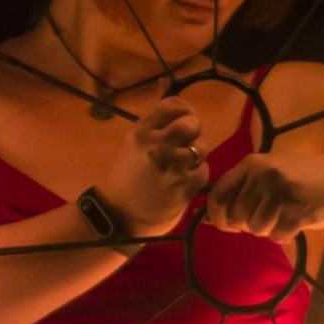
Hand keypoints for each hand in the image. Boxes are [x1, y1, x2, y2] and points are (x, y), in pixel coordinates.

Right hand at [100, 96, 208, 233]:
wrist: (120, 218)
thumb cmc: (127, 180)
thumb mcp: (133, 145)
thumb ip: (156, 128)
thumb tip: (187, 113)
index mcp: (140, 132)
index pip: (174, 105)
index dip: (183, 112)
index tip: (181, 122)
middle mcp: (156, 145)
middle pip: (192, 123)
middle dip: (193, 132)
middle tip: (186, 143)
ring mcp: (172, 165)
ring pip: (201, 147)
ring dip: (196, 155)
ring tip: (182, 166)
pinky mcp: (185, 185)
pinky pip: (203, 169)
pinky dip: (197, 174)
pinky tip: (183, 182)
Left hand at [205, 153, 323, 246]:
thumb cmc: (304, 181)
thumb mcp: (269, 176)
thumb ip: (242, 192)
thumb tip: (210, 220)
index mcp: (251, 164)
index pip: (217, 196)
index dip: (218, 217)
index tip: (230, 226)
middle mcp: (262, 174)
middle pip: (236, 217)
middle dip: (248, 225)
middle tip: (268, 218)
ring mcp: (279, 191)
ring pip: (256, 228)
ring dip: (270, 229)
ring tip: (286, 215)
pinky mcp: (296, 209)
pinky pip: (277, 235)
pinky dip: (286, 234)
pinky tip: (299, 220)